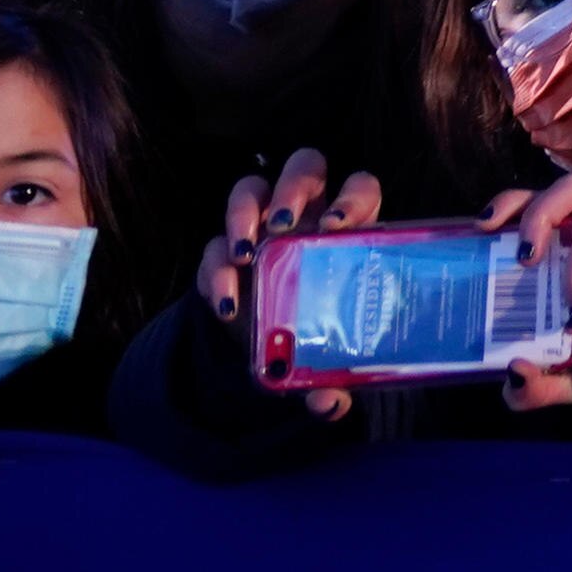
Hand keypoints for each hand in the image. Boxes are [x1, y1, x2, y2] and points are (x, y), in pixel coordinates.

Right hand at [199, 147, 383, 425]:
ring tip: (247, 254)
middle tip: (284, 225)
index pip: (359, 189)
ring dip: (244, 213)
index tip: (338, 227)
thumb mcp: (333, 357)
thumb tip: (328, 404)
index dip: (352, 198)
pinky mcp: (221, 253)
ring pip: (250, 188)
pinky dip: (216, 272)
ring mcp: (259, 227)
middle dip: (293, 187)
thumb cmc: (320, 334)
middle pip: (305, 167)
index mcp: (348, 227)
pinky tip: (227, 302)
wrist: (270, 344)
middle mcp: (306, 215)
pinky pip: (212, 247)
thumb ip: (336, 379)